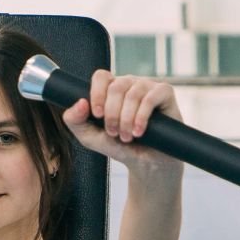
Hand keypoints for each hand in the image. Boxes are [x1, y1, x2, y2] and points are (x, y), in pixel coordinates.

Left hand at [61, 70, 182, 171]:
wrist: (146, 163)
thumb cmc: (119, 146)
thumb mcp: (89, 137)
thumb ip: (74, 121)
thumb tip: (80, 102)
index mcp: (111, 89)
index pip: (101, 76)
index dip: (97, 93)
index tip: (97, 115)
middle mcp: (129, 84)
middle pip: (116, 86)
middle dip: (112, 114)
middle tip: (114, 133)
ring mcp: (148, 86)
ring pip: (133, 93)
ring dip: (127, 119)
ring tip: (127, 137)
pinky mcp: (165, 93)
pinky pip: (151, 98)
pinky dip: (141, 117)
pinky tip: (139, 131)